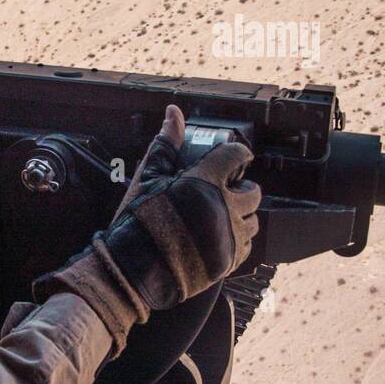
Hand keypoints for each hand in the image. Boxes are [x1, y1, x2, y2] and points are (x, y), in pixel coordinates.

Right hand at [32, 105, 261, 356]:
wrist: (130, 269)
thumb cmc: (136, 221)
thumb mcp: (147, 178)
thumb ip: (166, 145)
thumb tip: (174, 114)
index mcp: (206, 182)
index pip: (237, 156)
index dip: (237, 154)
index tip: (234, 157)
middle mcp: (225, 208)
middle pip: (253, 192)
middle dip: (241, 189)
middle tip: (225, 191)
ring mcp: (229, 237)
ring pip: (253, 221)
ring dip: (242, 215)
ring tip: (222, 216)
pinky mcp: (228, 261)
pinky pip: (245, 248)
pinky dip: (236, 240)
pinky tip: (218, 238)